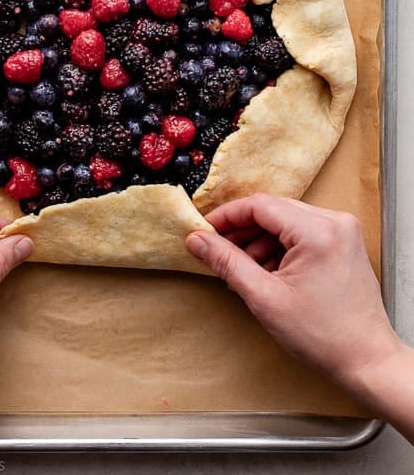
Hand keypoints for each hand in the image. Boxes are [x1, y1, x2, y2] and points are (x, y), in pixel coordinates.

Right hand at [185, 193, 399, 387]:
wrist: (366, 360)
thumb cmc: (323, 335)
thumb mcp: (263, 296)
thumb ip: (226, 262)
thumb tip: (198, 240)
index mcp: (319, 232)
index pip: (259, 206)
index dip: (226, 217)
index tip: (204, 231)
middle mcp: (336, 223)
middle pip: (272, 210)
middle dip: (241, 230)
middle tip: (217, 251)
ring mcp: (343, 233)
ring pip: (285, 221)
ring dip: (258, 240)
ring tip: (243, 269)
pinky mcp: (344, 244)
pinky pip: (301, 232)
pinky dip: (278, 247)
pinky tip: (265, 272)